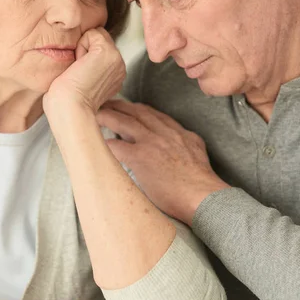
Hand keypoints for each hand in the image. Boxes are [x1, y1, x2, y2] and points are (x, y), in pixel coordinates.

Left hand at [44, 28, 125, 113]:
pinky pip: (91, 33)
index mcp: (114, 75)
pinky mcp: (108, 52)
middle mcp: (119, 66)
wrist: (69, 111)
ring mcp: (117, 59)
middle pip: (98, 39)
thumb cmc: (66, 103)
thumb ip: (87, 68)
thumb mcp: (81, 82)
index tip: (80, 78)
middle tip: (78, 74)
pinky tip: (79, 65)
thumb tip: (78, 57)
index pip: (99, 49)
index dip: (84, 56)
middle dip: (84, 51)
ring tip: (79, 71)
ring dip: (82, 49)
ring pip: (95, 36)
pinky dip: (80, 46)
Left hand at [97, 99, 229, 224]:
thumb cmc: (202, 184)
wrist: (203, 196)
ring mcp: (152, 144)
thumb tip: (178, 146)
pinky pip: (117, 146)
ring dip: (109, 117)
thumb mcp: (198, 153)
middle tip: (107, 103)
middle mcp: (165, 133)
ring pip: (125, 123)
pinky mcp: (140, 158)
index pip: (155, 115)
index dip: (139, 109)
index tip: (129, 107)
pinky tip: (99, 143)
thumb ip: (185, 145)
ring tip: (96, 114)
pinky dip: (107, 143)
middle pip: (138, 113)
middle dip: (121, 106)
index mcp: (180, 133)